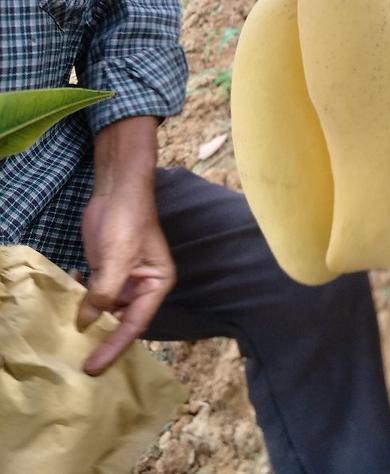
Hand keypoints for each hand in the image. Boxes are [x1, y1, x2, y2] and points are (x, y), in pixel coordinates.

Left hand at [76, 116, 175, 374]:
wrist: (118, 189)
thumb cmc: (128, 221)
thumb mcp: (117, 258)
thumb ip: (103, 293)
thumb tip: (85, 323)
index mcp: (157, 285)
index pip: (135, 325)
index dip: (113, 347)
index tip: (92, 367)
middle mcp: (143, 287)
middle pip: (120, 321)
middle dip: (99, 336)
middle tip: (76, 359)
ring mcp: (124, 279)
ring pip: (104, 309)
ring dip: (87, 316)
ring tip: (66, 332)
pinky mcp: (106, 270)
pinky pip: (93, 293)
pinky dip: (80, 294)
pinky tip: (70, 284)